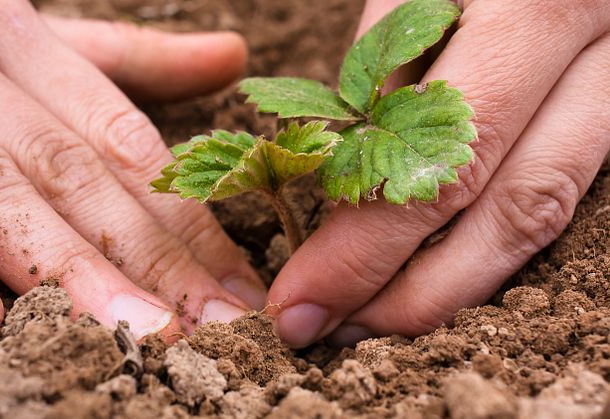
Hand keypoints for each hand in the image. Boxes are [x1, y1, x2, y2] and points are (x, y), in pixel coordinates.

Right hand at [0, 0, 266, 339]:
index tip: (237, 287)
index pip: (122, 139)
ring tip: (133, 333)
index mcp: (18, 40)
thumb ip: (127, 58)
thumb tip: (234, 55)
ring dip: (63, 268)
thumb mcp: (24, 36)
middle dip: (147, 255)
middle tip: (212, 328)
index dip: (186, 215)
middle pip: (69, 170)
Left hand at [269, 0, 609, 346]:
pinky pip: (567, 191)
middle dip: (402, 284)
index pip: (427, 149)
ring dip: (454, 284)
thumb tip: (339, 168)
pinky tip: (437, 273)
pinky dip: (495, 245)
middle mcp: (595, 37)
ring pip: (545, 210)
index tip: (298, 293)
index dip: (360, 238)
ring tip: (376, 321)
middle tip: (327, 329)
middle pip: (497, 200)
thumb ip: (389, 61)